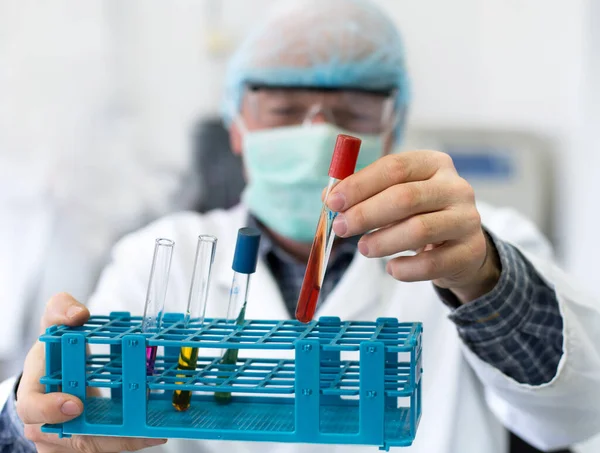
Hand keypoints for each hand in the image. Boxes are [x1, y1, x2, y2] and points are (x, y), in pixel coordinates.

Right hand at [16, 293, 166, 451]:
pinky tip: (153, 433)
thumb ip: (61, 310)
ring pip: (92, 449)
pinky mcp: (80, 450)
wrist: (54, 377)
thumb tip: (78, 314)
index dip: (51, 409)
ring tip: (155, 432)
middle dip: (108, 436)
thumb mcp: (53, 324)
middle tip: (142, 429)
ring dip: (124, 443)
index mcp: (32, 394)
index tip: (77, 404)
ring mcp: (60, 443)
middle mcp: (43, 426)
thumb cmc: (53, 352)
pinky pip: (103, 451)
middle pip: (73, 438)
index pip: (32, 408)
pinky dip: (127, 444)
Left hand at [327, 150, 500, 302]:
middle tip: (341, 228)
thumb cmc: (420, 215)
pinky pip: (432, 263)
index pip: (395, 167)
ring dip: (383, 241)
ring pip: (418, 229)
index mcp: (434, 164)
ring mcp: (466, 219)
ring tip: (364, 248)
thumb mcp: (396, 196)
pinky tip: (391, 268)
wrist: (462, 247)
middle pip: (405, 197)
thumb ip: (365, 193)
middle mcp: (455, 187)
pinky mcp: (470, 251)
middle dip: (366, 213)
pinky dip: (406, 268)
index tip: (332, 201)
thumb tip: (329, 196)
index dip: (360, 184)